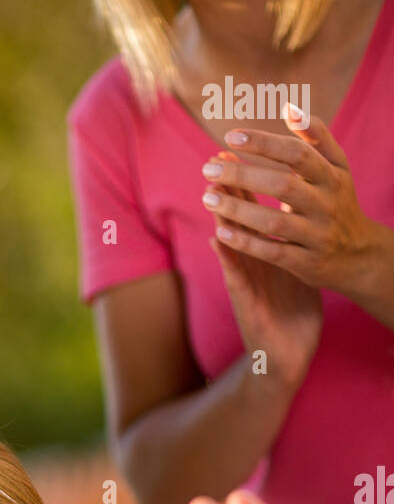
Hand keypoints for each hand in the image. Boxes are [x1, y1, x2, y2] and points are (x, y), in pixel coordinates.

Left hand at [202, 106, 381, 297]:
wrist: (358, 254)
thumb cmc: (337, 201)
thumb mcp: (336, 167)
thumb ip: (316, 138)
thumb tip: (289, 108)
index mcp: (331, 176)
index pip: (296, 154)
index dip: (264, 143)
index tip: (230, 135)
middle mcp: (326, 204)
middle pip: (282, 186)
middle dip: (242, 175)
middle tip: (208, 168)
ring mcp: (316, 234)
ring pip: (274, 221)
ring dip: (237, 210)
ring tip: (207, 197)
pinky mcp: (306, 262)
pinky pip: (272, 251)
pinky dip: (246, 242)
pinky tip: (220, 232)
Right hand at [205, 150, 321, 388]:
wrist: (288, 355)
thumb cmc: (292, 311)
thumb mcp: (294, 266)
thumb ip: (291, 236)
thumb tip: (293, 207)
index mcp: (264, 249)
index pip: (252, 208)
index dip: (246, 178)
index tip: (240, 148)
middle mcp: (250, 262)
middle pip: (236, 218)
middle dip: (228, 188)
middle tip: (216, 159)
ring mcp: (245, 282)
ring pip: (230, 243)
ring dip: (220, 216)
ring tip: (210, 190)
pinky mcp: (245, 304)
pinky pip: (236, 276)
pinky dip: (228, 257)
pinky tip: (219, 238)